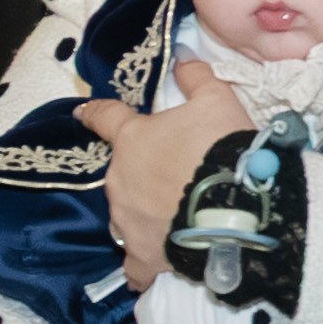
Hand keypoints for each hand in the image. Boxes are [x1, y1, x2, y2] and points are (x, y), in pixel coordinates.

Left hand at [78, 67, 255, 290]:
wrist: (238, 207)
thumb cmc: (224, 148)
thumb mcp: (218, 101)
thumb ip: (196, 77)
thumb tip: (182, 57)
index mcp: (131, 139)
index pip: (104, 118)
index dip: (96, 113)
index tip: (84, 113)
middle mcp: (118, 179)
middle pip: (122, 170)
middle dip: (142, 170)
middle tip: (176, 174)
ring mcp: (126, 220)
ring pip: (126, 212)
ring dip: (142, 211)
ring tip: (173, 215)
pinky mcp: (140, 255)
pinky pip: (133, 263)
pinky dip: (141, 263)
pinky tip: (150, 265)